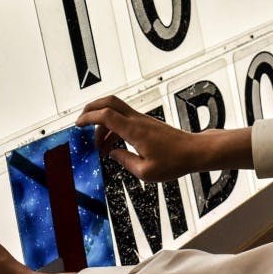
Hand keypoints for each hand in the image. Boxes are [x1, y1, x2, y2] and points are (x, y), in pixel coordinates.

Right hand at [76, 95, 254, 181]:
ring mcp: (143, 120)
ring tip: (102, 148)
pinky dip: (114, 128)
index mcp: (134, 131)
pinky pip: (124, 119)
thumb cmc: (175, 162)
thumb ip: (125, 161)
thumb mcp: (146, 171)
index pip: (105, 115)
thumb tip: (112, 154)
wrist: (195, 152)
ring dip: (103, 125)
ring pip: (115, 111)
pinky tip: (115, 145)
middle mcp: (137, 121)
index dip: (88, 117)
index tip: (77, 124)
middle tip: (81, 122)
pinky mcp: (147, 123)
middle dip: (91, 108)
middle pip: (109, 102)